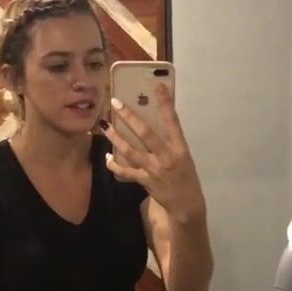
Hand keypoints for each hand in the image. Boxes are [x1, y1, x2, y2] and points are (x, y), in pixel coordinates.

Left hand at [102, 83, 205, 222]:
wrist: (187, 204)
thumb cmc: (185, 176)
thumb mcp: (183, 156)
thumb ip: (169, 142)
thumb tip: (151, 122)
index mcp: (180, 148)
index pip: (173, 122)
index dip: (166, 104)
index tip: (158, 86)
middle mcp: (167, 156)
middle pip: (146, 133)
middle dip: (130, 117)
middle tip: (116, 103)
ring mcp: (155, 169)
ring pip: (131, 151)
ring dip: (116, 138)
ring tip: (105, 126)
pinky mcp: (146, 181)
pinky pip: (126, 172)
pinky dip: (115, 165)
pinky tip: (107, 158)